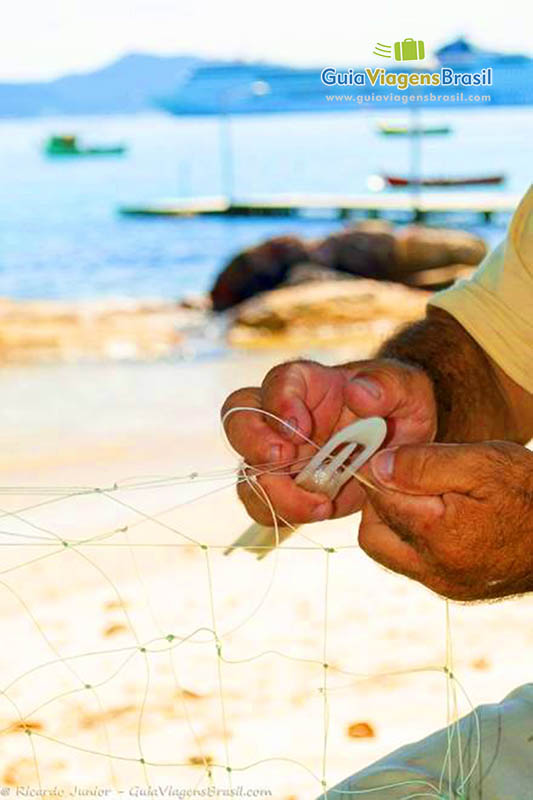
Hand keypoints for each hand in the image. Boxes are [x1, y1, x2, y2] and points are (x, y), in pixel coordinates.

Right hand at [221, 358, 435, 525]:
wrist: (403, 446)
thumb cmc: (399, 406)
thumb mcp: (407, 388)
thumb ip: (387, 384)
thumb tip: (358, 393)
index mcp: (308, 384)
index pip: (278, 381)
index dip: (279, 402)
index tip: (300, 427)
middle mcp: (283, 417)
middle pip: (237, 418)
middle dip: (252, 441)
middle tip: (283, 460)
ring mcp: (280, 456)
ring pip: (246, 470)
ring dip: (271, 491)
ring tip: (319, 503)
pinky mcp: (287, 489)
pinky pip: (263, 505)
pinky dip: (282, 513)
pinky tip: (321, 510)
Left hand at [359, 441, 532, 600]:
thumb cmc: (530, 492)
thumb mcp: (482, 462)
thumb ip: (424, 464)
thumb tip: (377, 467)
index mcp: (439, 537)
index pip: (380, 501)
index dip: (382, 473)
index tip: (396, 455)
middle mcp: (436, 571)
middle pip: (373, 537)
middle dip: (380, 504)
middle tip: (408, 477)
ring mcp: (446, 585)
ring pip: (391, 552)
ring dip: (396, 521)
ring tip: (428, 495)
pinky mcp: (456, 590)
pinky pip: (415, 563)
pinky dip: (417, 538)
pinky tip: (443, 514)